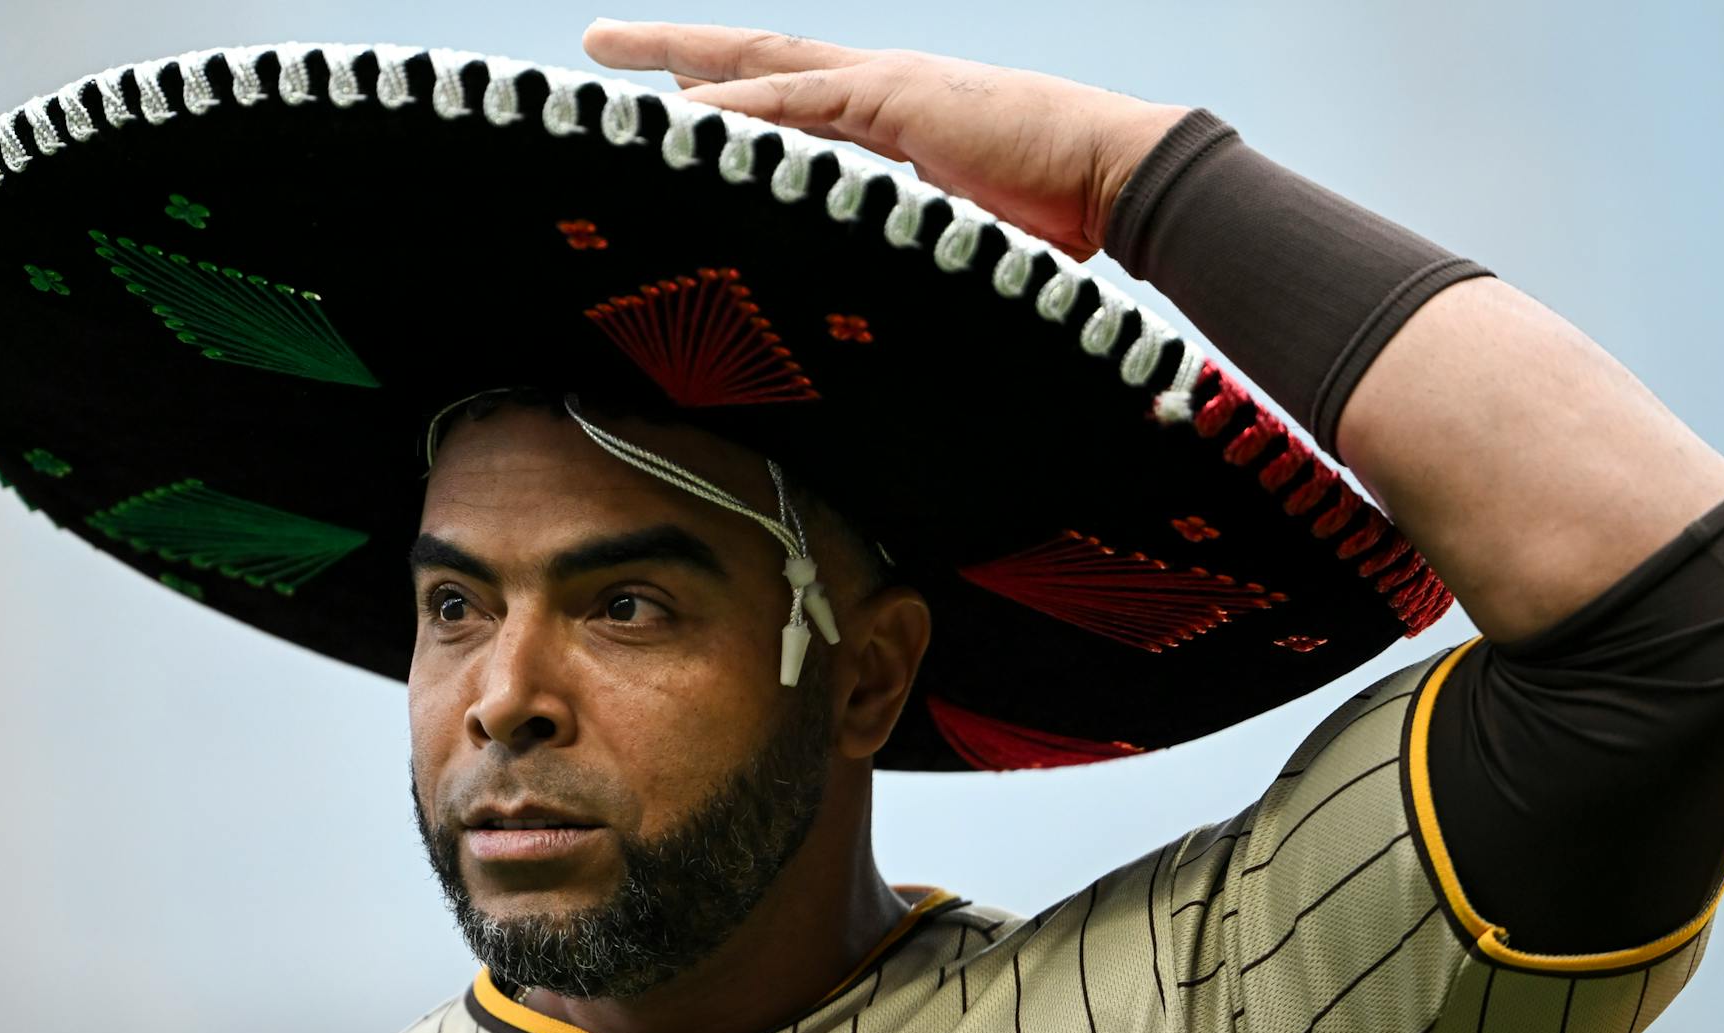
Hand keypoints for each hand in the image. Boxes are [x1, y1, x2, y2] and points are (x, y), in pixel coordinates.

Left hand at [580, 20, 1188, 261]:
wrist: (1121, 180)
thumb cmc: (1061, 221)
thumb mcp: (963, 237)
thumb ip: (914, 246)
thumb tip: (876, 297)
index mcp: (894, 119)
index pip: (792, 100)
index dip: (730, 97)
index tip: (672, 101)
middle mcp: (879, 89)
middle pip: (757, 59)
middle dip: (677, 48)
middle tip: (602, 43)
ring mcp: (884, 86)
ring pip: (759, 63)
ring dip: (681, 57)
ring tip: (607, 53)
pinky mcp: (893, 99)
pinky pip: (795, 101)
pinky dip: (735, 103)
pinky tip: (679, 107)